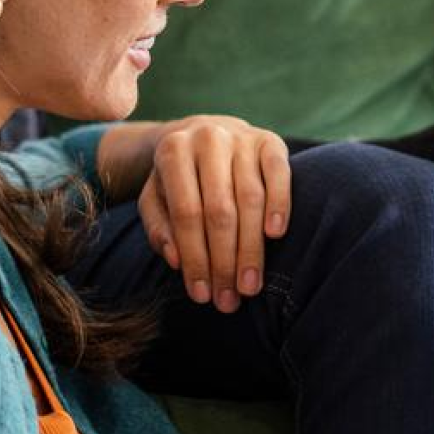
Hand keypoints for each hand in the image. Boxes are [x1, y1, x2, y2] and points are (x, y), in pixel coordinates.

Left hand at [138, 116, 290, 311]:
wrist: (204, 133)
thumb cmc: (179, 179)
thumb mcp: (154, 199)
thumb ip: (158, 228)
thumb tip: (177, 261)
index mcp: (172, 151)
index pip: (185, 213)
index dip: (195, 257)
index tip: (201, 295)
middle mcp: (208, 138)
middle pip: (220, 210)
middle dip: (224, 261)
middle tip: (228, 300)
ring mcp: (242, 137)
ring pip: (250, 198)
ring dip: (251, 248)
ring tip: (249, 285)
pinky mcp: (270, 141)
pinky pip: (279, 174)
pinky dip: (279, 204)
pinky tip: (275, 235)